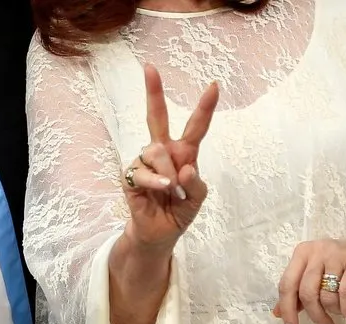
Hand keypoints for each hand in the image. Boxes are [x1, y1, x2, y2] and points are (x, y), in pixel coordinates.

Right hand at [123, 64, 218, 247]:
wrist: (159, 234)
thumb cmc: (178, 212)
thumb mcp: (197, 200)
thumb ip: (196, 183)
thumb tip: (185, 167)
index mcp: (184, 153)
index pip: (195, 127)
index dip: (204, 107)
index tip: (214, 85)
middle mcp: (163, 152)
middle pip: (157, 117)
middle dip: (153, 92)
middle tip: (149, 68)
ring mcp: (145, 162)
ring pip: (157, 150)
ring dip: (169, 172)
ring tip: (173, 190)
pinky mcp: (131, 176)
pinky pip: (143, 171)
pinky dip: (156, 181)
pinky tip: (164, 189)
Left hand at [273, 236, 345, 323]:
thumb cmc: (341, 265)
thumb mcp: (317, 275)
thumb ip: (297, 292)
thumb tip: (278, 313)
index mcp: (301, 253)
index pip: (286, 284)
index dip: (287, 309)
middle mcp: (315, 251)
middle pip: (305, 291)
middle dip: (314, 314)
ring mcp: (335, 254)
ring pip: (325, 293)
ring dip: (332, 310)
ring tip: (339, 311)